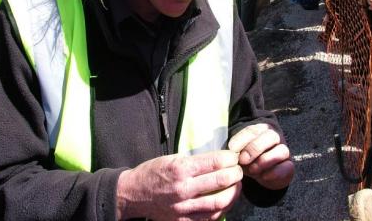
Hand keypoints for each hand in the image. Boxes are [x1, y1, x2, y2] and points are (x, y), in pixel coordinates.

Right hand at [116, 151, 242, 219]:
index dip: (229, 158)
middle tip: (239, 170)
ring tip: (237, 185)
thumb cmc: (152, 173)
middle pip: (220, 181)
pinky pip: (209, 217)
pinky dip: (221, 209)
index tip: (234, 156)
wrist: (132, 194)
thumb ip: (193, 161)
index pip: (214, 162)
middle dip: (235, 174)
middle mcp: (183, 189)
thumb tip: (217, 159)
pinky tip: (225, 201)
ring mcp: (183, 208)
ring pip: (219, 202)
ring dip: (233, 193)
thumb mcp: (170, 159)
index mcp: (180, 169)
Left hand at [228, 124, 293, 189]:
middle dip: (254, 148)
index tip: (231, 149)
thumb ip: (235, 150)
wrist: (261, 174)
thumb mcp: (239, 153)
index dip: (242, 138)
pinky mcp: (289, 166)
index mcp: (260, 130)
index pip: (253, 130)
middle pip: (270, 136)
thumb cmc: (247, 159)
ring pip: (281, 150)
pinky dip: (275, 172)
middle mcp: (274, 137)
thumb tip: (229, 152)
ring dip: (265, 160)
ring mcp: (284, 151)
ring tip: (252, 170)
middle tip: (242, 160)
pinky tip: (263, 177)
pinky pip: (287, 166)